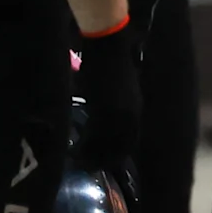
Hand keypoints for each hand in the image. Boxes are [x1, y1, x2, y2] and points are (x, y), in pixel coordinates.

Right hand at [74, 22, 143, 170]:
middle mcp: (131, 115)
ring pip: (106, 144)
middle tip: (90, 166)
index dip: (119, 153)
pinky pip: (93, 134)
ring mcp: (117, 113)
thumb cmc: (113, 62)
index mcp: (136, 109)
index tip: (108, 161)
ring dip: (93, 155)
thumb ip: (118, 106)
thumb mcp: (120, 89)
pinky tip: (75, 150)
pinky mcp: (101, 108)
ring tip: (80, 162)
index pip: (131, 140)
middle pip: (121, 146)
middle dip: (106, 159)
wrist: (109, 45)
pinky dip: (85, 145)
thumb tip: (106, 120)